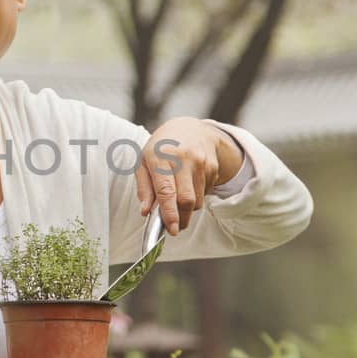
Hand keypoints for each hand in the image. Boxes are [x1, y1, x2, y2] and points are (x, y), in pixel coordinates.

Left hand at [137, 117, 243, 236]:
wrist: (190, 128)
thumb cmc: (160, 148)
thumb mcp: (143, 162)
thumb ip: (143, 188)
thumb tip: (145, 211)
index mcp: (161, 156)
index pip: (166, 190)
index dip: (169, 213)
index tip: (170, 229)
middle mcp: (183, 158)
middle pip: (186, 200)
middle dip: (180, 218)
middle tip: (174, 227)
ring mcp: (201, 162)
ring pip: (197, 200)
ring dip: (187, 209)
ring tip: (178, 202)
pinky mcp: (212, 167)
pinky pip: (205, 193)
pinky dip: (196, 197)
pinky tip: (189, 185)